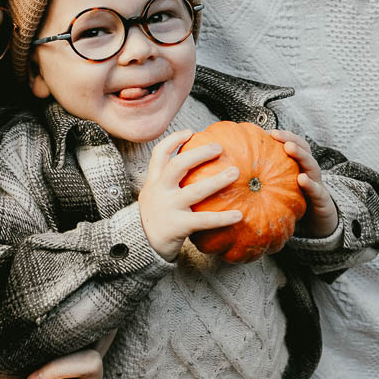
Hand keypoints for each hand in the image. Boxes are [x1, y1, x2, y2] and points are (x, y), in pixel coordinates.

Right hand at [138, 130, 243, 260]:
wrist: (138, 246)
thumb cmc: (154, 218)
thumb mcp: (153, 197)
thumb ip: (167, 184)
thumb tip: (194, 171)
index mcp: (153, 182)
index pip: (159, 154)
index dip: (174, 140)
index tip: (191, 133)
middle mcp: (159, 191)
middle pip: (177, 165)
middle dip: (199, 154)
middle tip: (219, 148)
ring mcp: (168, 207)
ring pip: (194, 191)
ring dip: (216, 180)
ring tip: (235, 173)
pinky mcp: (177, 225)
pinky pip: (203, 220)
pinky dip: (222, 218)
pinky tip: (239, 215)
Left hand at [271, 130, 338, 237]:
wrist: (320, 220)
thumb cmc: (297, 200)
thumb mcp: (281, 187)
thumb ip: (266, 176)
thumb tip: (239, 168)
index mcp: (300, 166)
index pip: (295, 145)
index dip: (284, 136)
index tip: (269, 131)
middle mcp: (309, 171)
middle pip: (304, 150)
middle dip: (291, 139)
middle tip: (276, 134)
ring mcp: (317, 183)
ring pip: (312, 165)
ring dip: (301, 155)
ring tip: (289, 148)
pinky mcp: (322, 199)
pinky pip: (317, 190)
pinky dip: (310, 184)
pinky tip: (302, 179)